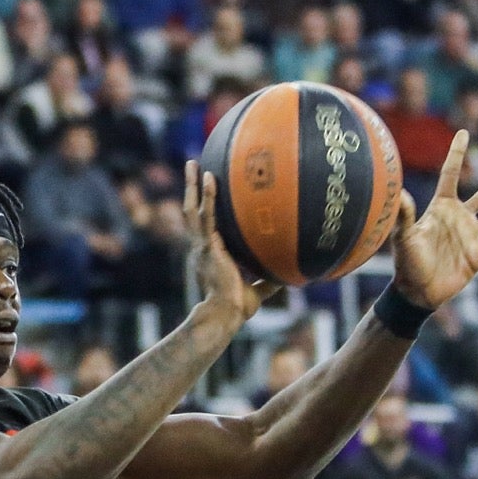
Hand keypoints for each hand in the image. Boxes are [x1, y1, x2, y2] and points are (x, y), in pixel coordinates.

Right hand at [184, 161, 278, 321]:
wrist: (224, 314)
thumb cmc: (236, 309)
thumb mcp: (255, 292)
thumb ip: (266, 281)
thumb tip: (286, 276)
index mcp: (208, 255)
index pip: (204, 228)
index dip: (203, 210)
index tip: (206, 193)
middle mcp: (201, 247)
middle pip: (191, 212)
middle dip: (190, 189)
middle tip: (192, 167)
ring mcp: (202, 246)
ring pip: (192, 210)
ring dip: (191, 186)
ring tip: (193, 164)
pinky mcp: (208, 246)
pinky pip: (207, 217)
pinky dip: (209, 197)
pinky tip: (211, 178)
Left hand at [391, 131, 477, 308]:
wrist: (416, 291)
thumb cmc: (406, 262)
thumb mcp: (404, 237)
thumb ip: (405, 216)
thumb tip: (400, 194)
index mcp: (442, 208)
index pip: (451, 175)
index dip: (457, 154)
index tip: (463, 132)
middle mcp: (461, 218)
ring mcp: (472, 236)